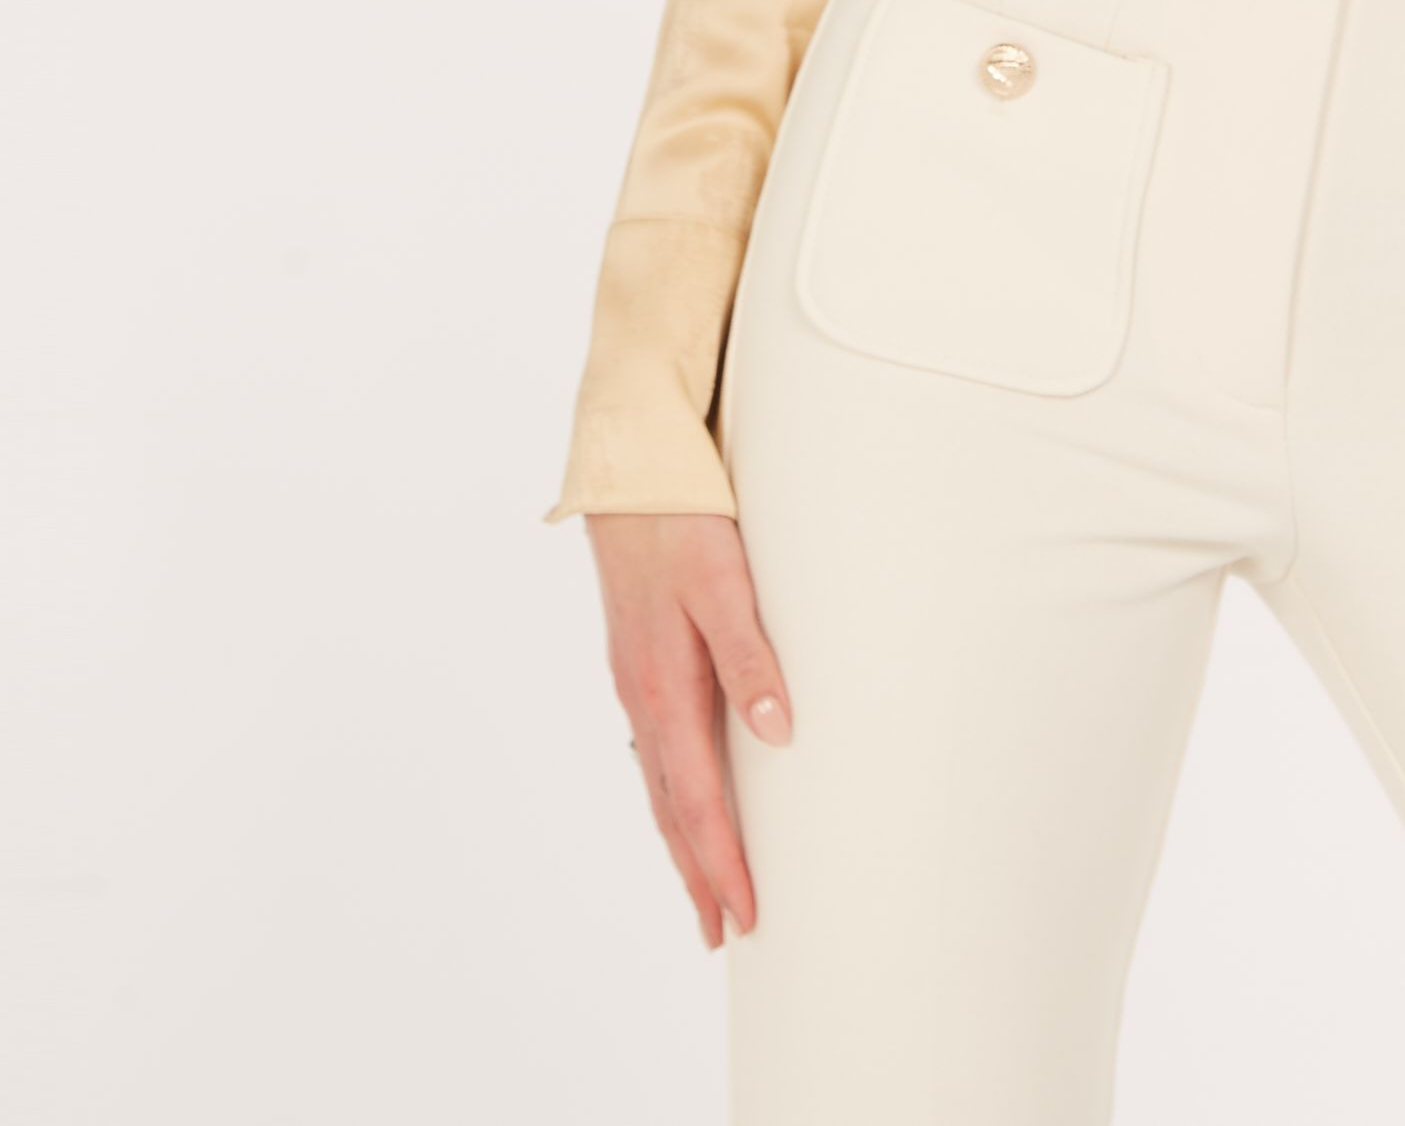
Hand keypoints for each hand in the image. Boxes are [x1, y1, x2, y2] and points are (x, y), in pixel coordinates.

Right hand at [583, 512, 791, 947]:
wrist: (626, 471)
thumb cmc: (679, 521)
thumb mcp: (724, 583)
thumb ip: (751, 657)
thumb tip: (778, 734)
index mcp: (663, 689)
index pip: (696, 801)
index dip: (721, 862)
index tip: (743, 914)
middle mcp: (642, 695)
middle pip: (671, 807)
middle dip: (698, 871)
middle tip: (722, 931)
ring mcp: (635, 678)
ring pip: (660, 780)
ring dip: (682, 837)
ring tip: (704, 882)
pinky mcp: (638, 658)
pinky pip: (654, 746)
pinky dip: (668, 789)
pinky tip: (678, 793)